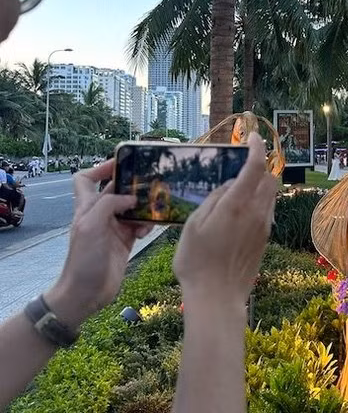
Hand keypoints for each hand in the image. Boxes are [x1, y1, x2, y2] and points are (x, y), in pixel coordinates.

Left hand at [44, 162, 152, 328]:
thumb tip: (131, 198)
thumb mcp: (92, 226)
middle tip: (152, 182)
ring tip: (154, 208)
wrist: (86, 293)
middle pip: (116, 191)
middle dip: (132, 186)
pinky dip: (147, 224)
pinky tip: (149, 229)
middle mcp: (100, 214)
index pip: (85, 178)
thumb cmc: (83, 259)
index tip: (121, 163)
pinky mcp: (125, 241)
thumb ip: (110, 205)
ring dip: (144, 207)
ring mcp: (113, 228)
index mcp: (87, 207)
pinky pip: (140, 225)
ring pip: (132, 207)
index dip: (100, 168)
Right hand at [174, 132, 276, 308]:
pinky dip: (259, 202)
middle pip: (269, 178)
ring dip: (260, 185)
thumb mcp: (194, 224)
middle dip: (260, 166)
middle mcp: (257, 212)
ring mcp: (264, 226)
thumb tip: (230, 184)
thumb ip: (214, 199)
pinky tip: (240, 212)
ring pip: (271, 195)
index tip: (253, 136)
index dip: (256, 147)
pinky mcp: (265, 239)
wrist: (217, 298)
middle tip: (242, 165)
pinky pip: (267, 211)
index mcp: (237, 205)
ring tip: (238, 190)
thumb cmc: (197, 262)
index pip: (255, 166)